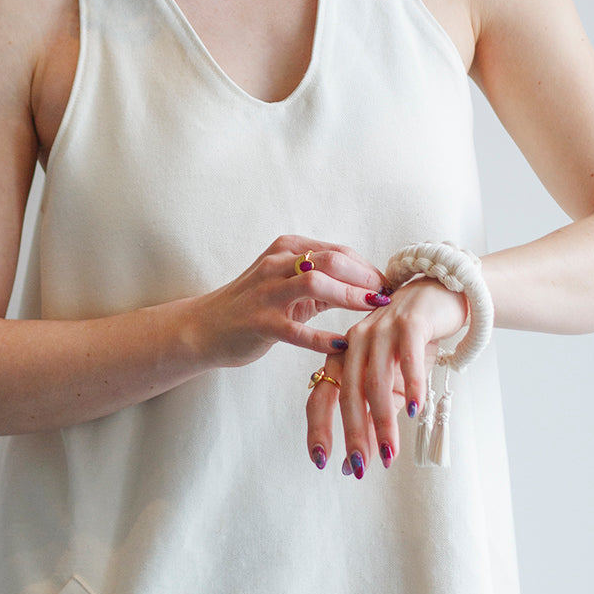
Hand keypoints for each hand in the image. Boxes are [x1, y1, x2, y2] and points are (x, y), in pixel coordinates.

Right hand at [193, 235, 389, 369]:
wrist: (205, 327)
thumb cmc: (254, 305)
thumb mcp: (288, 283)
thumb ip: (323, 281)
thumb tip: (368, 285)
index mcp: (287, 249)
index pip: (337, 251)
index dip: (367, 267)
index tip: (388, 285)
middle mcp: (276, 263)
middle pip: (330, 260)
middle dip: (364, 277)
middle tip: (387, 296)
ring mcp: (266, 292)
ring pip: (314, 283)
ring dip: (349, 295)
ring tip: (372, 310)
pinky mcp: (259, 322)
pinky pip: (296, 329)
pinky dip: (322, 337)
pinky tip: (343, 344)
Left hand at [305, 277, 466, 475]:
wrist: (439, 296)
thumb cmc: (411, 345)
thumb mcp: (391, 384)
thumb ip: (372, 418)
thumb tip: (351, 465)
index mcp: (344, 353)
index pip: (322, 392)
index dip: (319, 426)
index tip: (322, 461)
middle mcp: (356, 340)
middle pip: (347, 391)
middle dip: (352, 432)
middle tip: (358, 467)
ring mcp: (381, 329)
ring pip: (376, 380)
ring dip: (382, 421)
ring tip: (389, 453)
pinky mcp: (410, 322)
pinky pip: (408, 358)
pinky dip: (411, 385)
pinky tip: (415, 409)